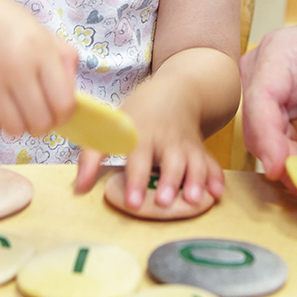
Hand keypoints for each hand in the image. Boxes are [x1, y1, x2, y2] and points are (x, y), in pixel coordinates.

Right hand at [0, 0, 78, 137]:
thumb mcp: (35, 26)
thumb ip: (60, 56)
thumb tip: (71, 90)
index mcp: (38, 48)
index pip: (64, 103)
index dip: (64, 113)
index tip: (57, 109)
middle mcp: (14, 67)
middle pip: (40, 122)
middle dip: (41, 122)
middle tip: (33, 110)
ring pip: (14, 129)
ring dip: (16, 123)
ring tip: (10, 104)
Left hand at [75, 60, 225, 207]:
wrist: (174, 92)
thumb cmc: (137, 115)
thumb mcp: (112, 127)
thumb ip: (92, 156)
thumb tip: (78, 188)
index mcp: (141, 134)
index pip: (138, 158)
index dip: (136, 180)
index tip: (134, 202)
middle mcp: (166, 140)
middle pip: (170, 162)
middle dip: (169, 182)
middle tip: (166, 203)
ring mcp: (187, 145)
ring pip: (194, 163)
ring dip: (196, 181)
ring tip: (194, 201)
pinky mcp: (201, 149)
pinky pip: (212, 163)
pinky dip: (216, 178)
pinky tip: (218, 193)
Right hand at [239, 14, 296, 181]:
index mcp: (278, 52)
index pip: (261, 99)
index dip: (267, 138)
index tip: (280, 170)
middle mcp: (262, 72)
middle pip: (263, 128)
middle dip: (295, 161)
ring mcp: (267, 93)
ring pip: (274, 143)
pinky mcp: (278, 112)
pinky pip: (287, 146)